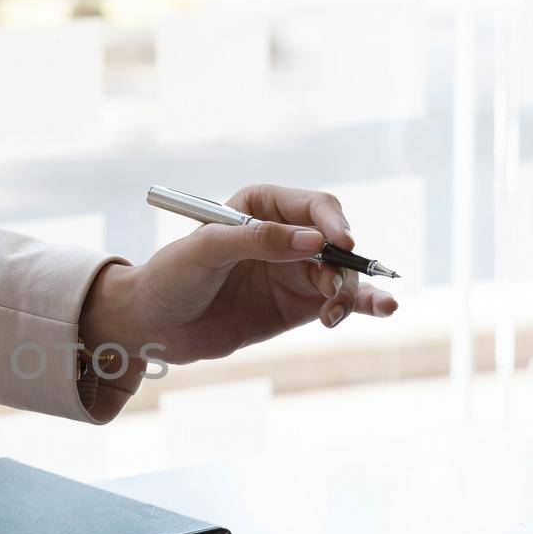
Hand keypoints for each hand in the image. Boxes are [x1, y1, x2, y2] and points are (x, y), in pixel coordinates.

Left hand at [82, 184, 398, 365]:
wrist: (152, 327)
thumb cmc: (170, 278)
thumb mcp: (205, 252)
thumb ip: (258, 241)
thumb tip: (313, 241)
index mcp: (261, 207)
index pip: (313, 206)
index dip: (331, 222)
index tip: (339, 243)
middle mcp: (285, 235)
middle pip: (337, 241)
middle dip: (343, 263)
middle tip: (331, 290)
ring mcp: (295, 271)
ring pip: (343, 273)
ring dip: (352, 289)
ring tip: (336, 313)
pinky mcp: (300, 306)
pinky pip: (340, 301)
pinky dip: (359, 305)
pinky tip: (380, 310)